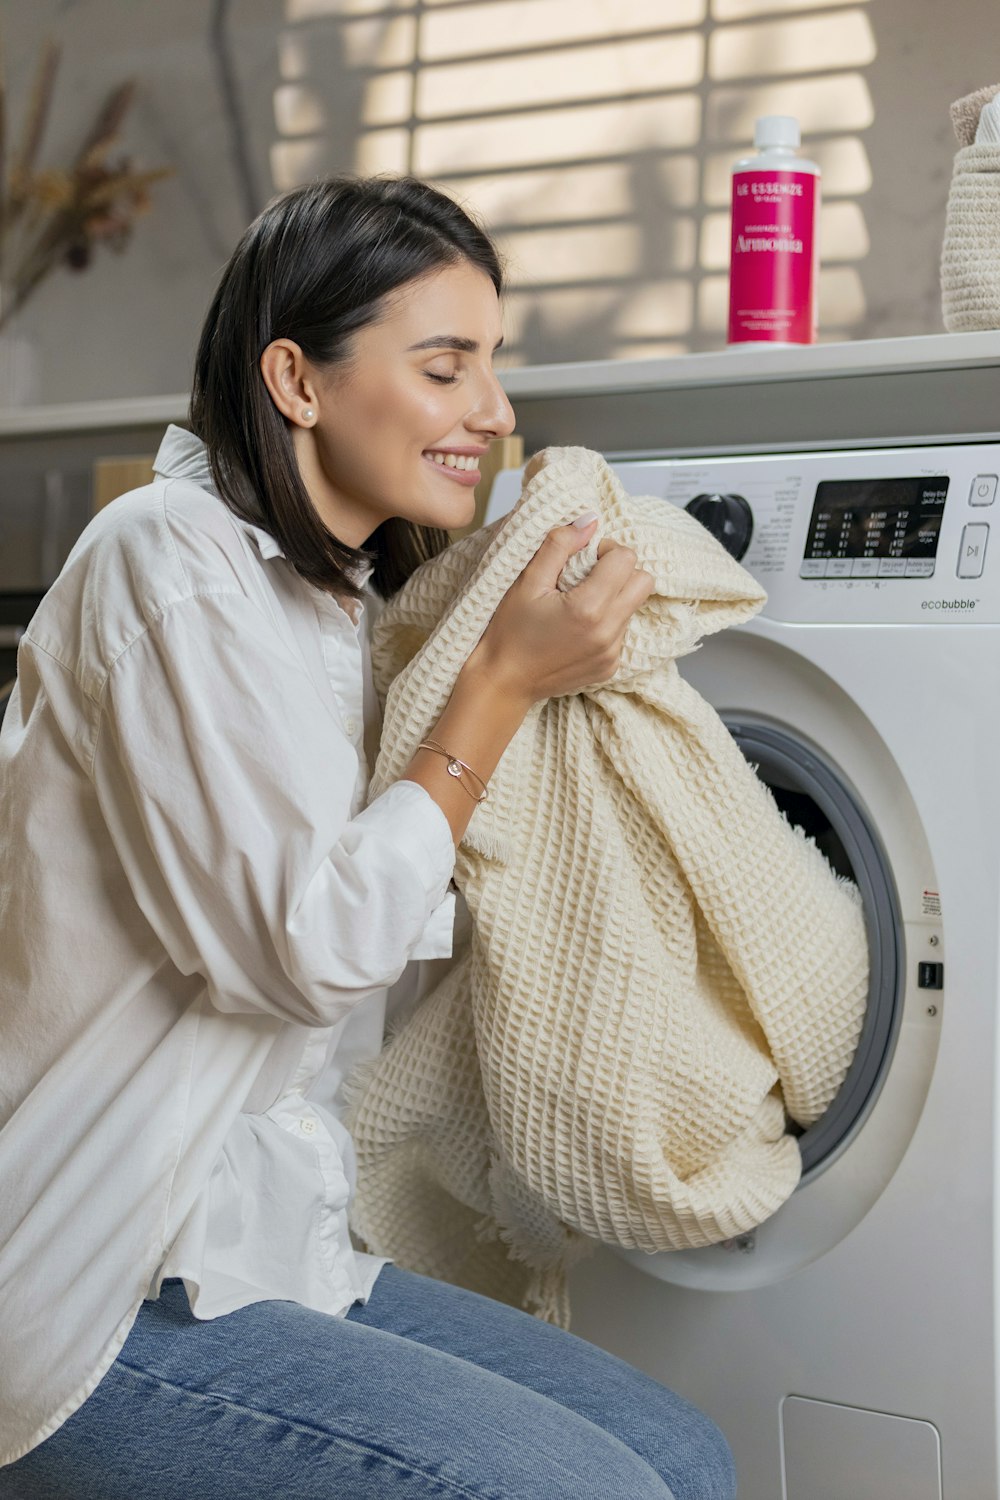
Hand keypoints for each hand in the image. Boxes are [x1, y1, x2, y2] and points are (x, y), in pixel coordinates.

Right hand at [464, 517, 653, 705]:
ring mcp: (612, 653)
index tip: (585, 558)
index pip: (626, 559)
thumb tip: (588, 521)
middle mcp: (608, 633)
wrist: (504, 681)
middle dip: (621, 571)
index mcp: (588, 608)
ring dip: (614, 597)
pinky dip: (607, 622)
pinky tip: (578, 628)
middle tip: (589, 576)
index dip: (607, 550)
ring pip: (634, 606)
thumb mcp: (527, 581)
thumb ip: (559, 545)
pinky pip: (623, 631)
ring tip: (579, 604)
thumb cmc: (509, 631)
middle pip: (644, 581)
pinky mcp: (611, 667)